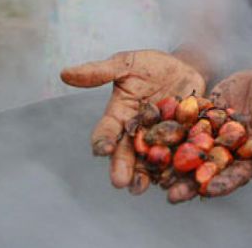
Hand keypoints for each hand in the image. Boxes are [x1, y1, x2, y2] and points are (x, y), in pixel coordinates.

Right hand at [60, 50, 205, 189]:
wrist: (187, 68)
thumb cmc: (152, 66)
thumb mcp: (126, 64)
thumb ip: (100, 71)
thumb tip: (64, 73)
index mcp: (119, 116)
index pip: (106, 131)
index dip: (103, 141)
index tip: (103, 149)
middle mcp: (136, 134)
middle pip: (125, 154)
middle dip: (121, 167)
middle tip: (119, 181)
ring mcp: (158, 142)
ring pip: (148, 164)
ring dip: (145, 178)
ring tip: (141, 188)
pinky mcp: (181, 145)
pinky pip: (178, 161)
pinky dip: (176, 173)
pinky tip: (175, 183)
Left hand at [167, 69, 251, 202]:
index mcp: (250, 156)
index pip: (236, 175)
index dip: (222, 184)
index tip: (207, 192)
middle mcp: (228, 151)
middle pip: (209, 172)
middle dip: (190, 184)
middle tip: (172, 196)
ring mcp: (212, 137)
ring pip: (191, 155)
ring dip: (174, 167)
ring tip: (155, 178)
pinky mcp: (199, 121)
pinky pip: (182, 130)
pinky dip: (168, 137)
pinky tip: (150, 143)